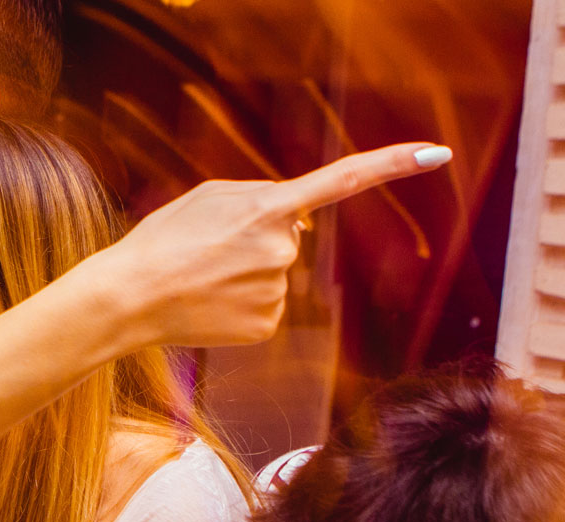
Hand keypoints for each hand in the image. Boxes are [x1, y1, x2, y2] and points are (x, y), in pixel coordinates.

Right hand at [85, 142, 451, 349]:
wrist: (128, 298)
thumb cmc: (162, 240)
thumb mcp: (207, 196)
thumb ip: (259, 197)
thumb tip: (297, 221)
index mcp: (269, 206)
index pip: (344, 179)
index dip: (393, 164)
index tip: (436, 153)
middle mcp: (284, 248)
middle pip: (289, 238)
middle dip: (257, 240)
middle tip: (208, 250)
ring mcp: (278, 291)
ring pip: (277, 275)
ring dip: (246, 274)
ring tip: (202, 276)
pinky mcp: (268, 326)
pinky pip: (267, 308)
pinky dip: (241, 306)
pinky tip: (210, 304)